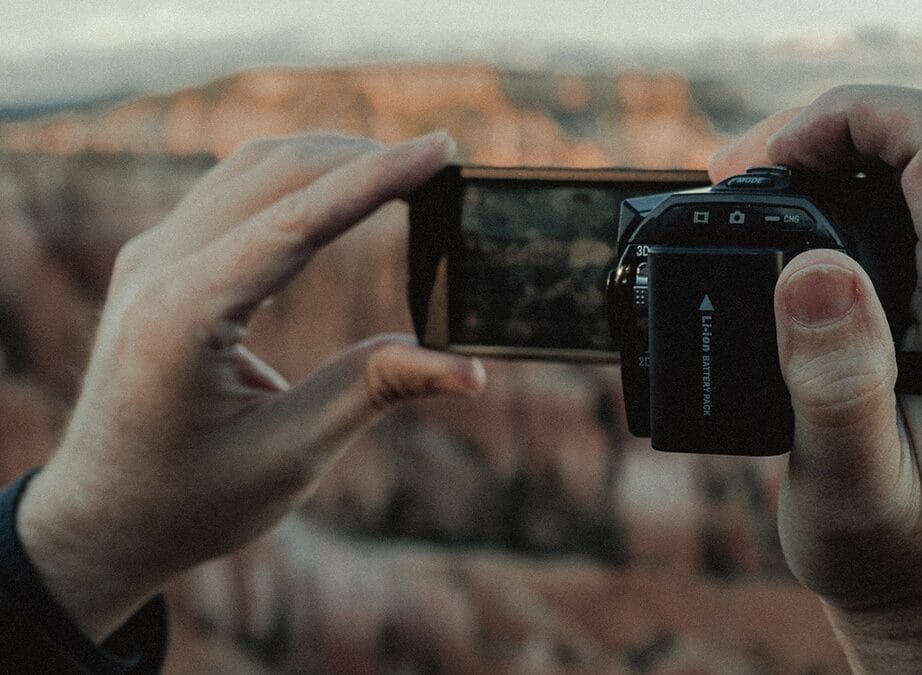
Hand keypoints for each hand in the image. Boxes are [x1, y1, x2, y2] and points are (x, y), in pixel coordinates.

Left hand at [16, 132, 486, 641]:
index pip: (297, 221)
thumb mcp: (290, 455)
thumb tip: (470, 370)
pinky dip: (299, 180)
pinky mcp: (159, 259)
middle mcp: (157, 269)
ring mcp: (150, 257)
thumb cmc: (192, 500)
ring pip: (253, 169)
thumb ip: (376, 391)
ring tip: (406, 171)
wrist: (101, 517)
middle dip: (364, 159)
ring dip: (332, 160)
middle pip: (276, 175)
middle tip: (443, 164)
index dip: (376, 179)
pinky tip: (344, 190)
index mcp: (183, 317)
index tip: (440, 150)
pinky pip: (234, 191)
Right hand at [710, 86, 921, 672]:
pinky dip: (875, 179)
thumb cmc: (890, 547)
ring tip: (765, 183)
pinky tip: (814, 213)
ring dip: (853, 147)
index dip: (842, 119)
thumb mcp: (848, 482)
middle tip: (735, 173)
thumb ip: (836, 379)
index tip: (757, 165)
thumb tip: (812, 265)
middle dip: (831, 127)